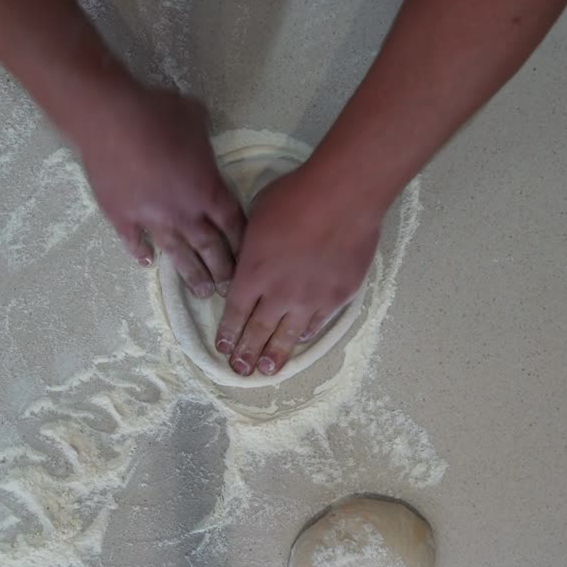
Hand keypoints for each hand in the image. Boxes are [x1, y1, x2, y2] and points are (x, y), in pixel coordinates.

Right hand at [77, 89, 244, 295]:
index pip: (233, 225)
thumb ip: (203, 139)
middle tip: (228, 290)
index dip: (241, 243)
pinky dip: (140, 253)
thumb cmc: (158, 114)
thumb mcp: (195, 118)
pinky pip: (134, 241)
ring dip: (191, 275)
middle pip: (210, 248)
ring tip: (201, 293)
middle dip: (222, 270)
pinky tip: (146, 263)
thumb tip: (199, 138)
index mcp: (208, 190)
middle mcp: (184, 213)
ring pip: (177, 254)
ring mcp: (152, 219)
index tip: (248, 260)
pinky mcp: (122, 217)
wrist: (110, 120)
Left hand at [214, 166, 383, 375]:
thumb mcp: (257, 216)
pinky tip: (301, 339)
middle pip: (258, 330)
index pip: (235, 312)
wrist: (343, 196)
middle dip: (246, 353)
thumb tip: (250, 257)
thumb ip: (250, 245)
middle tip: (240, 370)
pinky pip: (318, 321)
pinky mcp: (337, 295)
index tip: (222, 348)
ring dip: (275, 354)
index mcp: (253, 272)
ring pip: (288, 335)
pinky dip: (306, 332)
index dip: (228, 333)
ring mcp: (310, 298)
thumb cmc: (296, 196)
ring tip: (267, 370)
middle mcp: (279, 293)